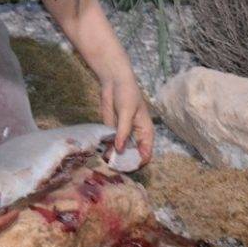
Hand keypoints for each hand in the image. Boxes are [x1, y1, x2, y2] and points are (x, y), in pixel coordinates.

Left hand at [93, 49, 154, 164]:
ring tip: (105, 160)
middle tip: (114, 165)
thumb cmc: (127, 94)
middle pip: (133, 155)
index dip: (138, 161)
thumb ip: (123, 131)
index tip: (127, 165)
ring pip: (121, 152)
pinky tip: (101, 152)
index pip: (146, 153)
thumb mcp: (127, 112)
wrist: (113, 81)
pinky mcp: (112, 131)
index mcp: (146, 132)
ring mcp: (123, 134)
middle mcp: (136, 136)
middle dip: (124, 161)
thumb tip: (120, 150)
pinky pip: (110, 143)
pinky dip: (107, 149)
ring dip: (114, 157)